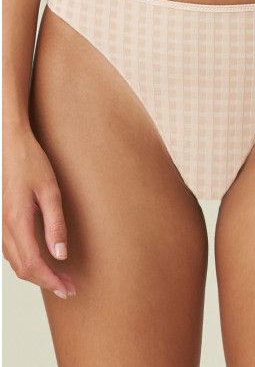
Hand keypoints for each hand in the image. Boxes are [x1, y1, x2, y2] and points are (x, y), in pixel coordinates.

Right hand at [2, 126, 75, 298]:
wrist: (10, 145)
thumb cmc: (31, 163)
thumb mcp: (50, 191)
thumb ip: (55, 224)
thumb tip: (60, 254)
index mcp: (17, 222)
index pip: (33, 264)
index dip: (51, 280)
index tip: (67, 289)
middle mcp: (5, 227)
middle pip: (23, 268)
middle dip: (46, 281)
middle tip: (68, 287)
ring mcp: (2, 224)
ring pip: (15, 261)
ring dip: (37, 274)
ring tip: (58, 278)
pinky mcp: (4, 219)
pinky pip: (12, 250)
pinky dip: (27, 262)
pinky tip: (41, 260)